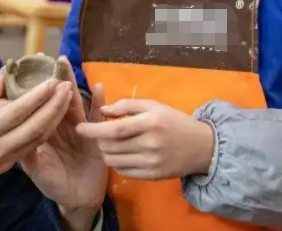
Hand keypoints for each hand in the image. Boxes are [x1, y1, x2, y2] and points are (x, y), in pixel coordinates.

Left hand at [0, 56, 107, 230]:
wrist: (78, 199)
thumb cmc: (54, 183)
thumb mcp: (36, 169)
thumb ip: (26, 153)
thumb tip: (10, 134)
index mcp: (44, 130)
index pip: (35, 106)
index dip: (27, 88)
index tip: (18, 69)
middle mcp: (60, 124)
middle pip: (54, 97)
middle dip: (49, 76)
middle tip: (42, 56)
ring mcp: (79, 127)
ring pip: (72, 100)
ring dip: (69, 81)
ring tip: (64, 62)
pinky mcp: (96, 134)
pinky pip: (97, 116)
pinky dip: (98, 101)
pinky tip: (98, 86)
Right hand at [0, 70, 73, 221]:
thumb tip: (6, 71)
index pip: (17, 112)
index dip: (37, 96)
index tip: (52, 80)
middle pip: (35, 126)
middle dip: (54, 106)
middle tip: (67, 85)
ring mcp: (6, 160)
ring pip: (38, 138)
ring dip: (55, 117)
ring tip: (66, 97)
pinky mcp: (10, 166)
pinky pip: (32, 146)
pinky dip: (45, 129)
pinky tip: (54, 115)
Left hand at [76, 99, 214, 180]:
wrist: (202, 147)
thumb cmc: (174, 121)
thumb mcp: (154, 105)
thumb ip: (127, 105)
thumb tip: (102, 110)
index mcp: (151, 122)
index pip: (115, 130)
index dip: (94, 129)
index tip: (79, 127)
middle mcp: (151, 144)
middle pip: (111, 147)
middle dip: (97, 140)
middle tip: (96, 133)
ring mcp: (152, 163)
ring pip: (114, 161)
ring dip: (104, 151)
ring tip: (108, 143)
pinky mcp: (153, 176)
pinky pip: (124, 171)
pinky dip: (115, 162)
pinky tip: (120, 153)